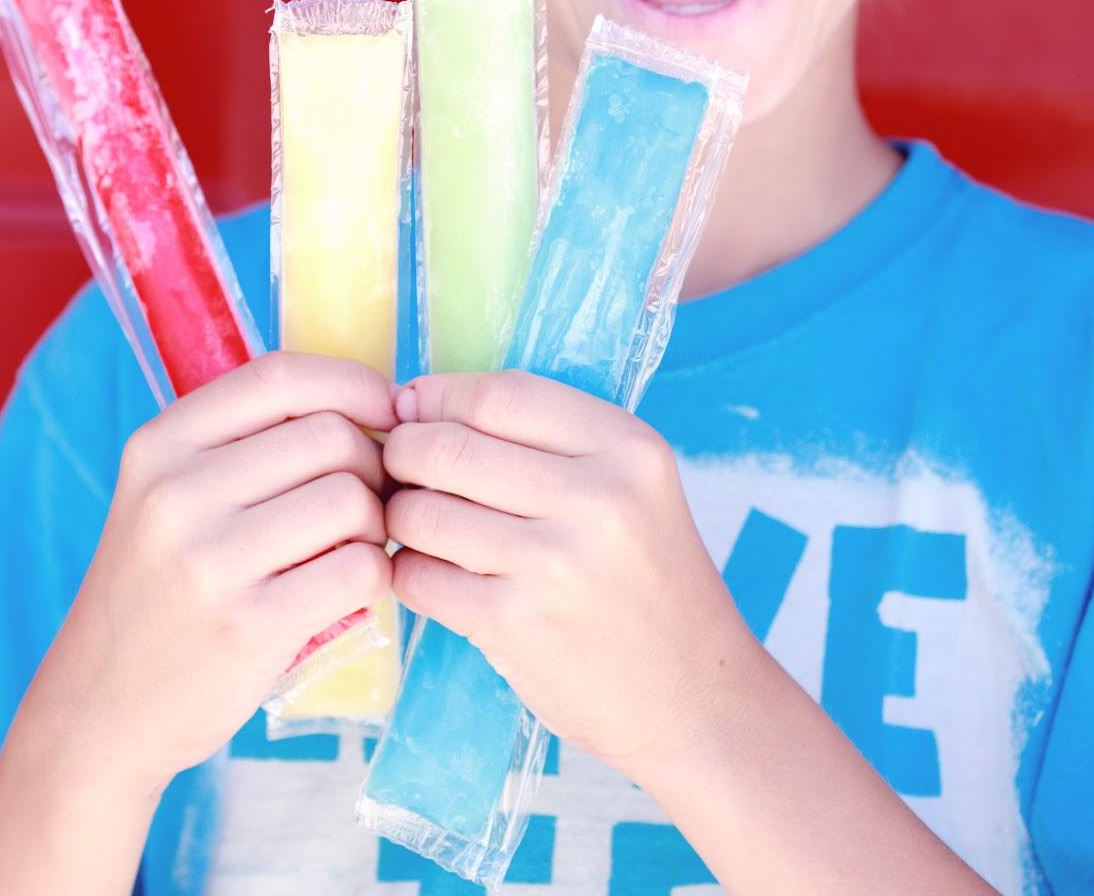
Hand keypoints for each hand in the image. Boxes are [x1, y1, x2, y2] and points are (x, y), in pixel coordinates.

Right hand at [27, 350, 397, 791]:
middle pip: (331, 437)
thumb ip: (242, 442)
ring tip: (350, 548)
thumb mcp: (162, 494)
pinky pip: (358, 570)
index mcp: (158, 445)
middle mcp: (176, 493)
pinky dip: (374, 575)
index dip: (352, 384)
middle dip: (371, 465)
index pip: (279, 375)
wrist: (101, 703)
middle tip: (363, 503)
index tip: (383, 412)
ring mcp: (209, 561)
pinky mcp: (249, 625)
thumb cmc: (156, 590)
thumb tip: (367, 403)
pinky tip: (347, 588)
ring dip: (375, 524)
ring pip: (352, 500)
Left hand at [381, 369, 750, 778]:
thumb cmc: (647, 584)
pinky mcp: (515, 624)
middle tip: (397, 473)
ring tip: (417, 527)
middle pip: (447, 447)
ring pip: (420, 512)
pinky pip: (418, 576)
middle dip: (402, 455)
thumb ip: (545, 442)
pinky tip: (434, 576)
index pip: (500, 394)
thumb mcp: (633, 489)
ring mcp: (555, 564)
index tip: (412, 412)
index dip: (438, 397)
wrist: (696, 698)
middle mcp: (598, 499)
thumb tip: (416, 406)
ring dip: (399, 517)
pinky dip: (408, 572)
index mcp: (629, 448)